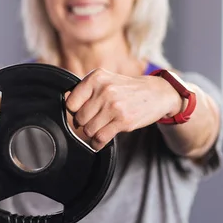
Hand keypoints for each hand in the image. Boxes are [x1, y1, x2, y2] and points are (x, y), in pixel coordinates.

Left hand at [65, 68, 182, 150]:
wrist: (157, 93)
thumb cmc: (126, 89)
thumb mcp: (105, 80)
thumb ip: (86, 90)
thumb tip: (65, 105)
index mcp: (96, 78)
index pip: (70, 102)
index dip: (73, 111)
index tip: (81, 113)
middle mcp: (104, 90)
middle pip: (79, 118)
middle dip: (84, 124)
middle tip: (93, 121)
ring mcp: (114, 106)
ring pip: (88, 130)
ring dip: (92, 133)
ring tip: (100, 128)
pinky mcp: (123, 121)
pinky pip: (100, 138)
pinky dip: (97, 144)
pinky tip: (99, 141)